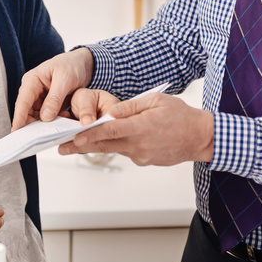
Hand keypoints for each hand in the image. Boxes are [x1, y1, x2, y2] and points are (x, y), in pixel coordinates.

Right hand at [11, 48, 94, 130]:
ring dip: (45, 124)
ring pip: (36, 117)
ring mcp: (38, 98)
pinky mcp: (46, 104)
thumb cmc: (71, 66)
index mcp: (32, 80)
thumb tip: (45, 117)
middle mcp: (32, 90)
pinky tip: (64, 118)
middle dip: (31, 125)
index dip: (19, 118)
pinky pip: (45, 117)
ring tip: (58, 125)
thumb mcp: (65, 80)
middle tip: (37, 139)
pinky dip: (53, 120)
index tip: (17, 132)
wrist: (81, 64)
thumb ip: (55, 98)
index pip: (22, 102)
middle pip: (26, 112)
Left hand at [58, 92, 213, 165]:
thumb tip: (110, 110)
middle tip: (61, 147)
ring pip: (113, 149)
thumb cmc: (181, 115)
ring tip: (74, 144)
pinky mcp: (144, 161)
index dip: (90, 135)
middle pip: (104, 145)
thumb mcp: (156, 101)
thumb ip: (131, 106)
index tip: (73, 137)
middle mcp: (139, 145)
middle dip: (81, 146)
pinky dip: (116, 146)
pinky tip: (109, 140)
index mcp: (141, 127)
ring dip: (94, 147)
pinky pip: (126, 152)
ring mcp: (142, 156)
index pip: (110, 131)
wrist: (200, 137)